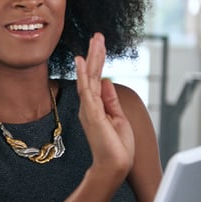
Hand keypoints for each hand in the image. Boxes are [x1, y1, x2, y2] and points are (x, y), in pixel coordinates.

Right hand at [74, 33, 134, 180]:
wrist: (114, 166)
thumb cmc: (117, 147)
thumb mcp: (118, 118)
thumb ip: (111, 100)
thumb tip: (107, 81)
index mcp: (96, 106)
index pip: (97, 79)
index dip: (98, 61)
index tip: (100, 45)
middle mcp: (89, 105)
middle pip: (92, 74)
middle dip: (95, 54)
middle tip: (97, 35)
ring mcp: (89, 108)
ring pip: (89, 77)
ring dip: (92, 58)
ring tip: (94, 40)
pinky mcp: (92, 113)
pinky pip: (86, 90)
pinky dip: (83, 74)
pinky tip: (82, 61)